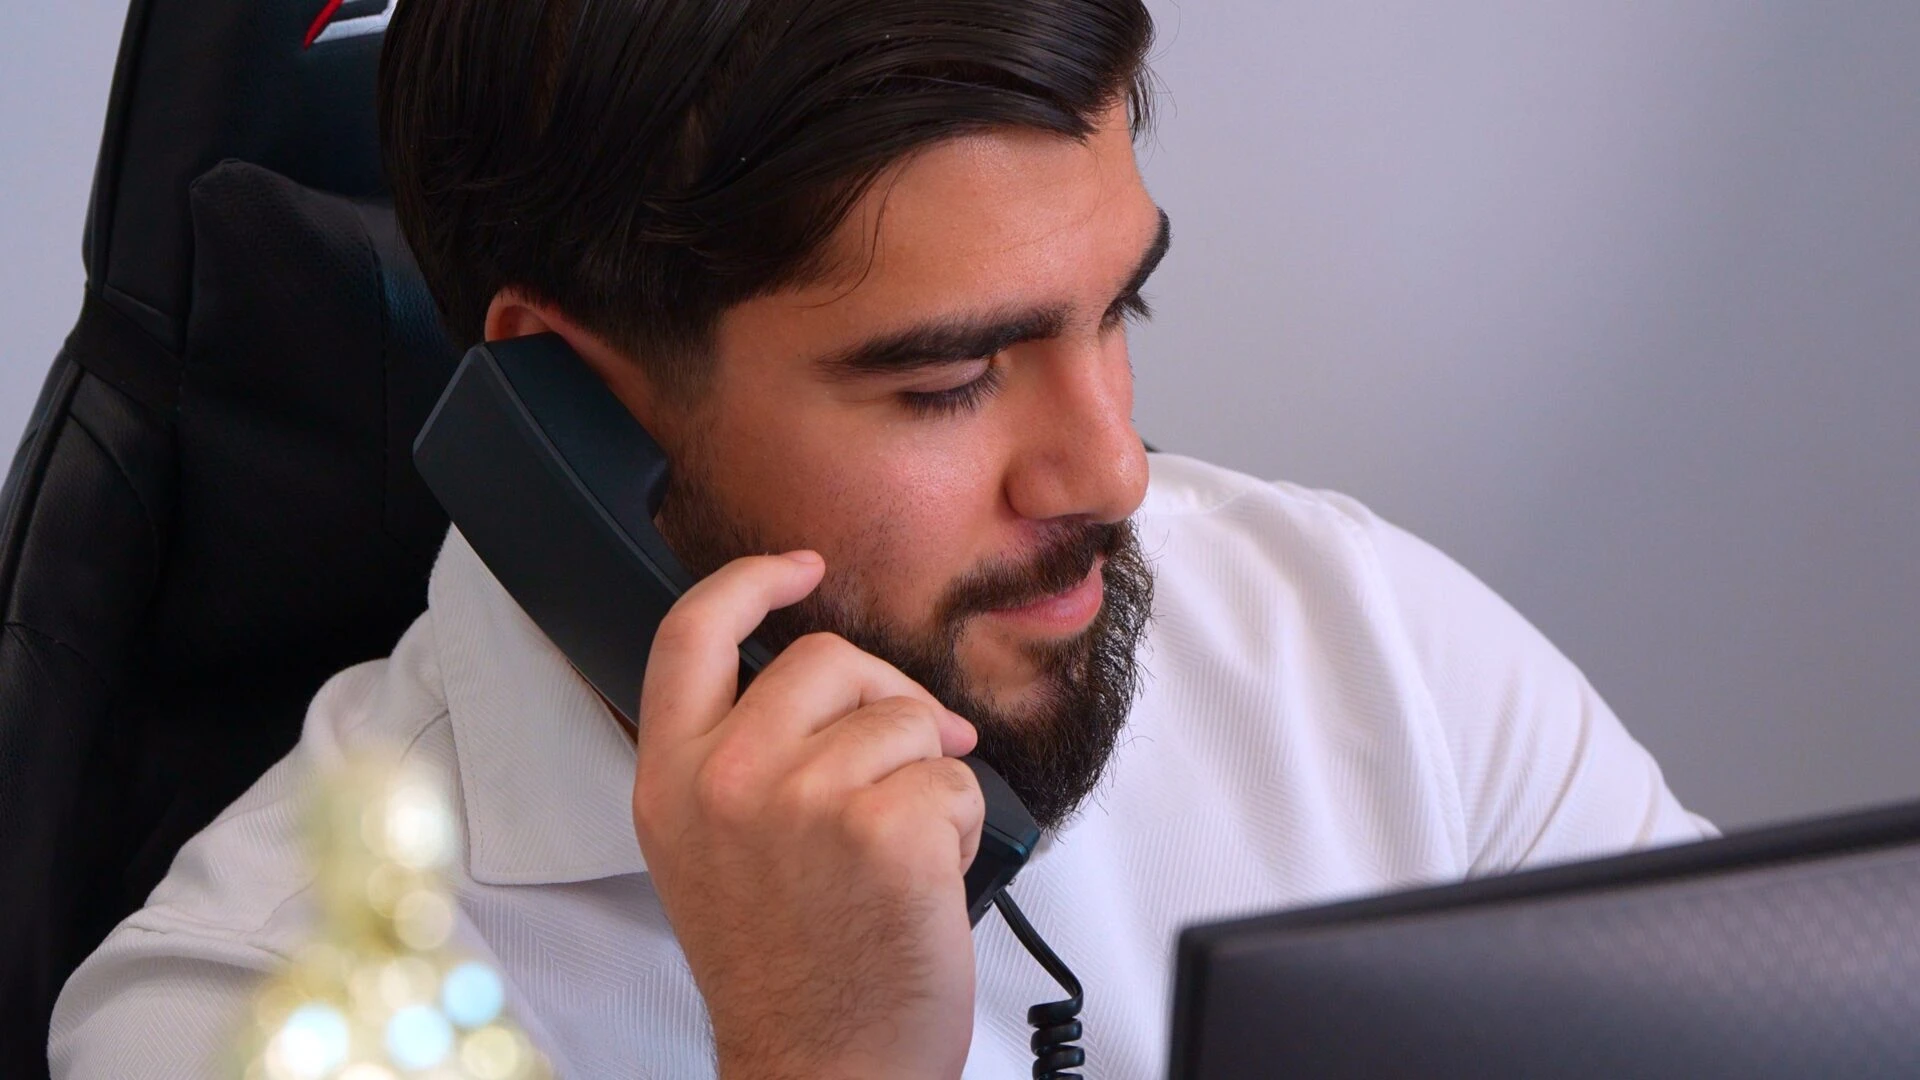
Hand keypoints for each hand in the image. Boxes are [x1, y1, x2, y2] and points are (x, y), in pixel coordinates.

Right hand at [630, 551, 983, 1079]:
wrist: (823, 1067)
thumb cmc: (785, 971)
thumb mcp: (710, 851)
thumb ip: (736, 757)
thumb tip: (830, 687)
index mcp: (671, 779)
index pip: (689, 631)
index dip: (752, 581)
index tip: (801, 568)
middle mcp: (724, 779)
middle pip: (828, 660)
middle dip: (887, 699)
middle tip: (910, 755)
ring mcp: (803, 799)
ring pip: (906, 719)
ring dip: (928, 776)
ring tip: (902, 850)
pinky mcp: (883, 827)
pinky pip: (954, 777)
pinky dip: (962, 823)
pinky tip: (926, 878)